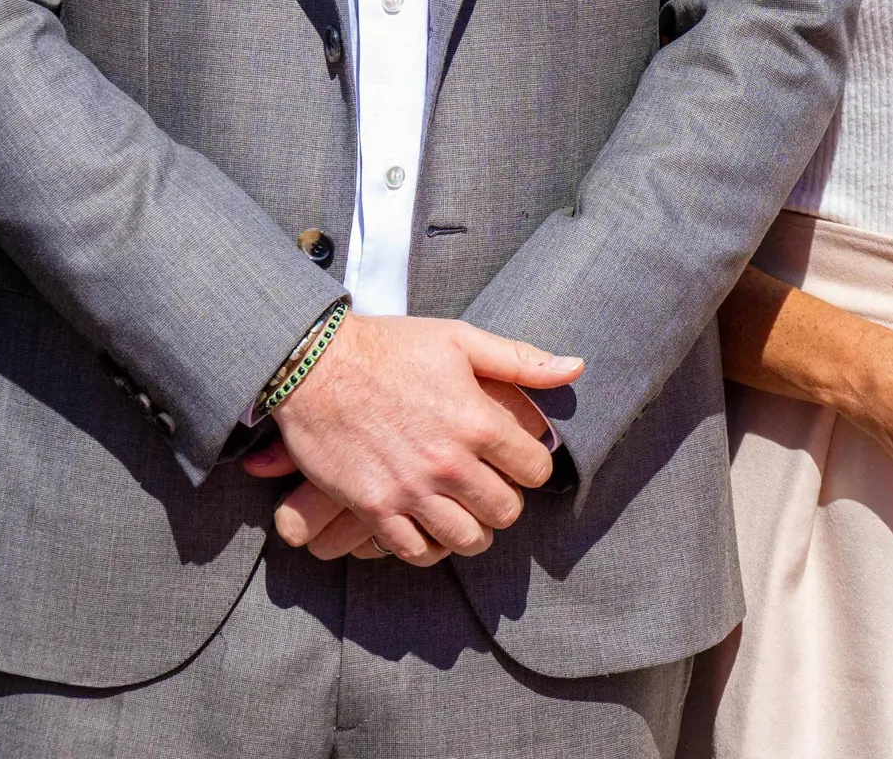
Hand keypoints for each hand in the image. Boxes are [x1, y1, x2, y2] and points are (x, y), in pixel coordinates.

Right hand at [239, 314, 579, 565]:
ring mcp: (411, 491)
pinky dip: (431, 546)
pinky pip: (418, 553)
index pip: (535, 469)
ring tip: (466, 510)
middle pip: (506, 512)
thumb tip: (575, 368)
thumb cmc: (392, 347)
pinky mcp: (375, 510)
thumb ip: (521, 361)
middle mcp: (448, 463)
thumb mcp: (461, 340)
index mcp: (476, 420)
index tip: (519, 458)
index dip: (534, 465)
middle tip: (493, 486)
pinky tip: (430, 525)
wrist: (316, 365)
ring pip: (467, 540)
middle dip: (507, 501)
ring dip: (474, 529)